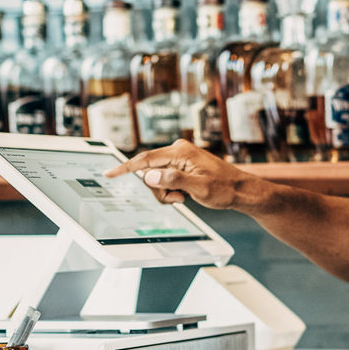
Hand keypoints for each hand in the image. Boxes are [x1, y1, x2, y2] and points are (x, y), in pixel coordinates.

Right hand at [104, 140, 258, 209]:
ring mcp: (180, 158)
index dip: (125, 168)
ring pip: (156, 179)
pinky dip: (171, 191)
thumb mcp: (200, 188)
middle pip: (150, 172)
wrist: (240, 190)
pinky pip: (165, 179)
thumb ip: (174, 181)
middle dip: (158, 189)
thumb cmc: (224, 189)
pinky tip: (185, 195)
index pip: (146, 159)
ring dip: (166, 192)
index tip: (109, 173)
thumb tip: (151, 176)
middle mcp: (178, 151)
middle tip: (177, 199)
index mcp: (181, 152)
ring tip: (184, 197)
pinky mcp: (181, 166)